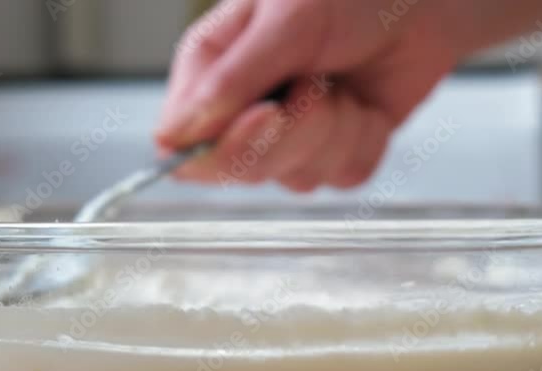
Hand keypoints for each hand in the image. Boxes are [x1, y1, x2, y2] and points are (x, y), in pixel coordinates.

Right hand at [156, 0, 457, 191]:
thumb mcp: (285, 21)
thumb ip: (234, 79)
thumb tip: (176, 136)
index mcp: (212, 72)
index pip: (182, 144)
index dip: (219, 148)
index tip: (268, 114)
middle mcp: (245, 112)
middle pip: (240, 170)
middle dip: (292, 132)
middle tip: (317, 84)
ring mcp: (291, 138)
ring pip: (297, 179)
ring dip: (334, 130)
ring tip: (341, 82)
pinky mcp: (336, 152)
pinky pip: (344, 177)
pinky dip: (365, 139)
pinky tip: (366, 103)